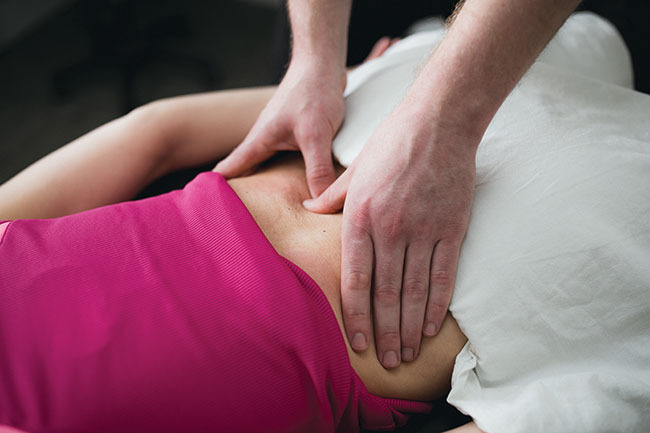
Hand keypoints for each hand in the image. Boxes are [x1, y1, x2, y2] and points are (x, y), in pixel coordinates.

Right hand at [214, 62, 344, 196]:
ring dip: (263, 182)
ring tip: (262, 207)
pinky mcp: (292, 132)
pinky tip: (294, 183)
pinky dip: (283, 171)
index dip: (216, 189)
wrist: (321, 62)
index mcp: (258, 141)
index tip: (204, 208)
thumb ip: (317, 170)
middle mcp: (263, 139)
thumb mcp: (316, 136)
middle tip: (233, 217)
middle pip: (245, 170)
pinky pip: (282, 157)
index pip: (229, 169)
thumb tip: (317, 204)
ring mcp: (277, 134)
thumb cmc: (313, 92)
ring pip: (265, 165)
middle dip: (239, 192)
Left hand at [304, 105, 476, 368]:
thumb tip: (307, 209)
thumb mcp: (354, 170)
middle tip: (385, 363)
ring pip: (415, 292)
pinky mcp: (451, 229)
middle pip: (386, 294)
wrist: (439, 123)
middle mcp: (390, 229)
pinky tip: (432, 328)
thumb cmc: (391, 144)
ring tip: (406, 355)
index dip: (356, 315)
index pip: (355, 278)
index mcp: (360, 216)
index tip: (358, 343)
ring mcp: (423, 231)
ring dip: (410, 328)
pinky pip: (443, 276)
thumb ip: (331, 196)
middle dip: (385, 333)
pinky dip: (437, 306)